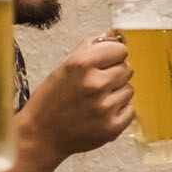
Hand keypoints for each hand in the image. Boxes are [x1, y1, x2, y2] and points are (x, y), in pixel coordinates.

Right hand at [19, 34, 132, 161]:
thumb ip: (89, 48)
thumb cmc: (50, 101)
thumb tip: (111, 35)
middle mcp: (94, 84)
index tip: (104, 63)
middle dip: (113, 74)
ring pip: (129, 89)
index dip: (112, 55)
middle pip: (127, 68)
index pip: (120, 49)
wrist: (41, 135)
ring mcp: (105, 107)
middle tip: (95, 85)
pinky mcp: (112, 127)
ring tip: (96, 100)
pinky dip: (119, 111)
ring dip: (116, 93)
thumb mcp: (63, 68)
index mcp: (81, 65)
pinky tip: (100, 113)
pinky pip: (131, 110)